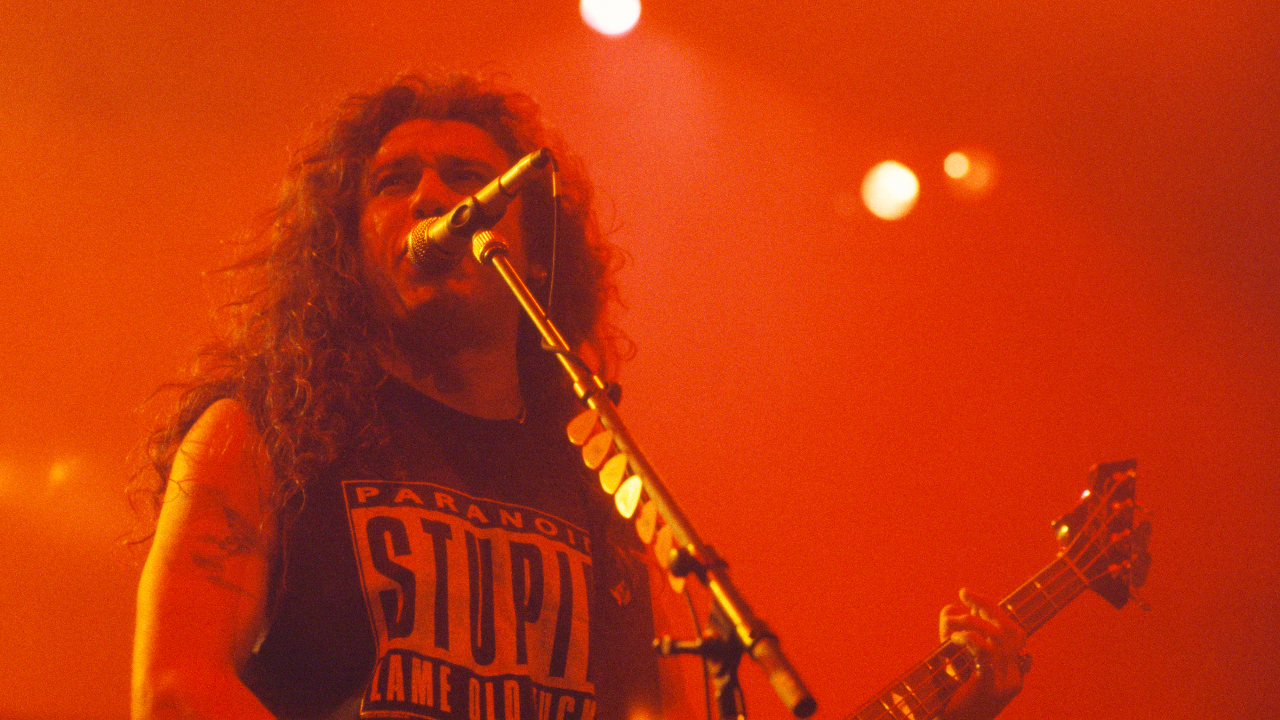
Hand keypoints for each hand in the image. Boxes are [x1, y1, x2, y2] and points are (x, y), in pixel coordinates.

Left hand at [938, 588, 1028, 719]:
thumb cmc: (949, 700)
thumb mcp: (955, 664)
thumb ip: (956, 637)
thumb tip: (951, 608)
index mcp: (1011, 672)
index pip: (1013, 632)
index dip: (992, 609)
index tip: (967, 595)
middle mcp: (1014, 677)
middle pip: (1010, 630)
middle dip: (987, 606)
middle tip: (964, 593)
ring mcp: (1006, 684)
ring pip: (997, 637)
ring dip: (971, 622)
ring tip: (950, 624)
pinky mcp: (990, 689)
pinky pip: (985, 653)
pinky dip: (969, 637)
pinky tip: (952, 637)